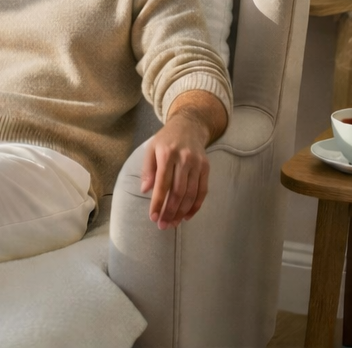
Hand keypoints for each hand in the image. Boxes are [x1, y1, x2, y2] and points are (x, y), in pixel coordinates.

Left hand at [139, 114, 210, 229]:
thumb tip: (145, 191)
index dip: (158, 202)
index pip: (162, 183)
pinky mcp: (206, 168)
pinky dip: (195, 206)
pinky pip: (202, 191)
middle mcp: (184, 159)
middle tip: (163, 225)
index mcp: (166, 153)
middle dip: (170, 211)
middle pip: (178, 192)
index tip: (153, 217)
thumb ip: (147, 169)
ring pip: (191, 194)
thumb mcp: (151, 148)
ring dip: (182, 212)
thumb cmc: (166, 140)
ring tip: (173, 223)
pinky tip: (187, 216)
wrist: (188, 126)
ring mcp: (197, 164)